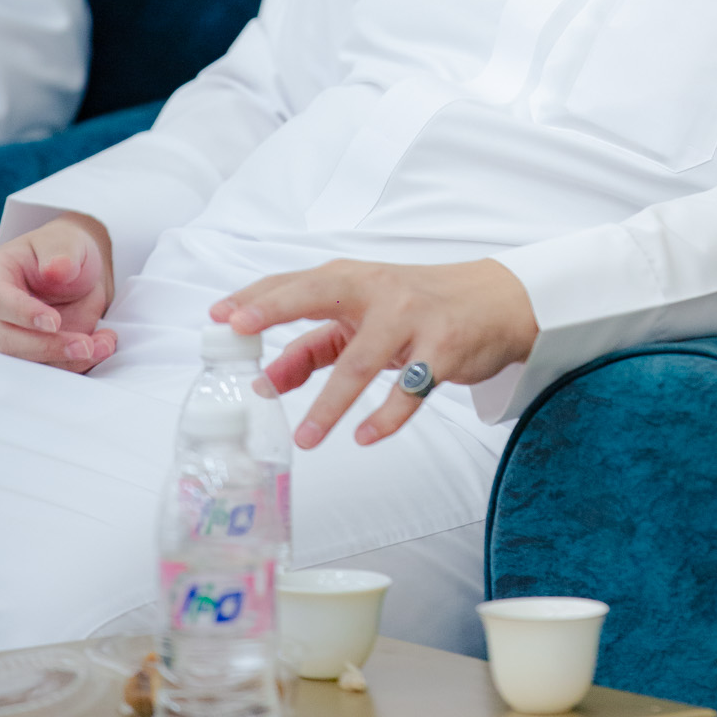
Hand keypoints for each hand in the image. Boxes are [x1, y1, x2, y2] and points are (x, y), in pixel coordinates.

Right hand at [0, 213, 116, 369]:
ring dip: (67, 360)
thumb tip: (56, 269)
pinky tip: (103, 346)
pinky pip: (49, 367)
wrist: (76, 272)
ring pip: (26, 361)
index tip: (54, 322)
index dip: (24, 314)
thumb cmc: (62, 251)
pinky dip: (77, 363)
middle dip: (47, 346)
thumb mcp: (66, 241)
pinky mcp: (29, 355)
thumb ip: (62, 252)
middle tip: (85, 345)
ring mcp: (5, 337)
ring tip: (104, 344)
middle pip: (6, 340)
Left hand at [210, 258, 537, 448]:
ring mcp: (412, 318)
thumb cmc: (422, 306)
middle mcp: (379, 291)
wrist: (497, 301)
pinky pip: (410, 389)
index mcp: (353, 279)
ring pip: (361, 361)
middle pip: (319, 298)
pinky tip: (365, 435)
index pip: (295, 284)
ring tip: (306, 437)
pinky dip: (386, 416)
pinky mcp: (443, 349)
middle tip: (241, 335)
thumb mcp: (365, 318)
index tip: (219, 316)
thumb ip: (315, 346)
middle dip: (277, 313)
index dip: (256, 299)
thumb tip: (267, 380)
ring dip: (330, 403)